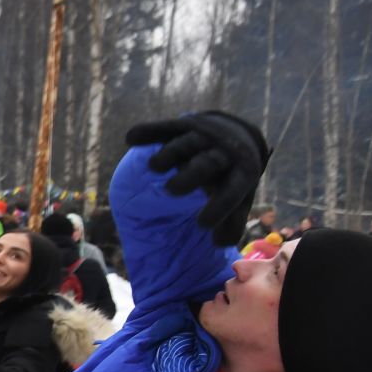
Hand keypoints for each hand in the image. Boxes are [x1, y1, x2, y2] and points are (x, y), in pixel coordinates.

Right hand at [125, 111, 268, 247]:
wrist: (236, 136)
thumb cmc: (232, 178)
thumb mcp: (240, 198)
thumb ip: (232, 223)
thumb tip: (219, 245)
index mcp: (241, 172)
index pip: (231, 190)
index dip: (219, 208)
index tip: (201, 225)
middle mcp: (222, 151)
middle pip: (208, 163)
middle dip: (191, 176)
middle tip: (172, 190)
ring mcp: (201, 135)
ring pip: (186, 142)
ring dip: (170, 153)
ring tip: (154, 167)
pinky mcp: (181, 126)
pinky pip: (164, 127)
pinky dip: (148, 131)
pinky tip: (130, 138)